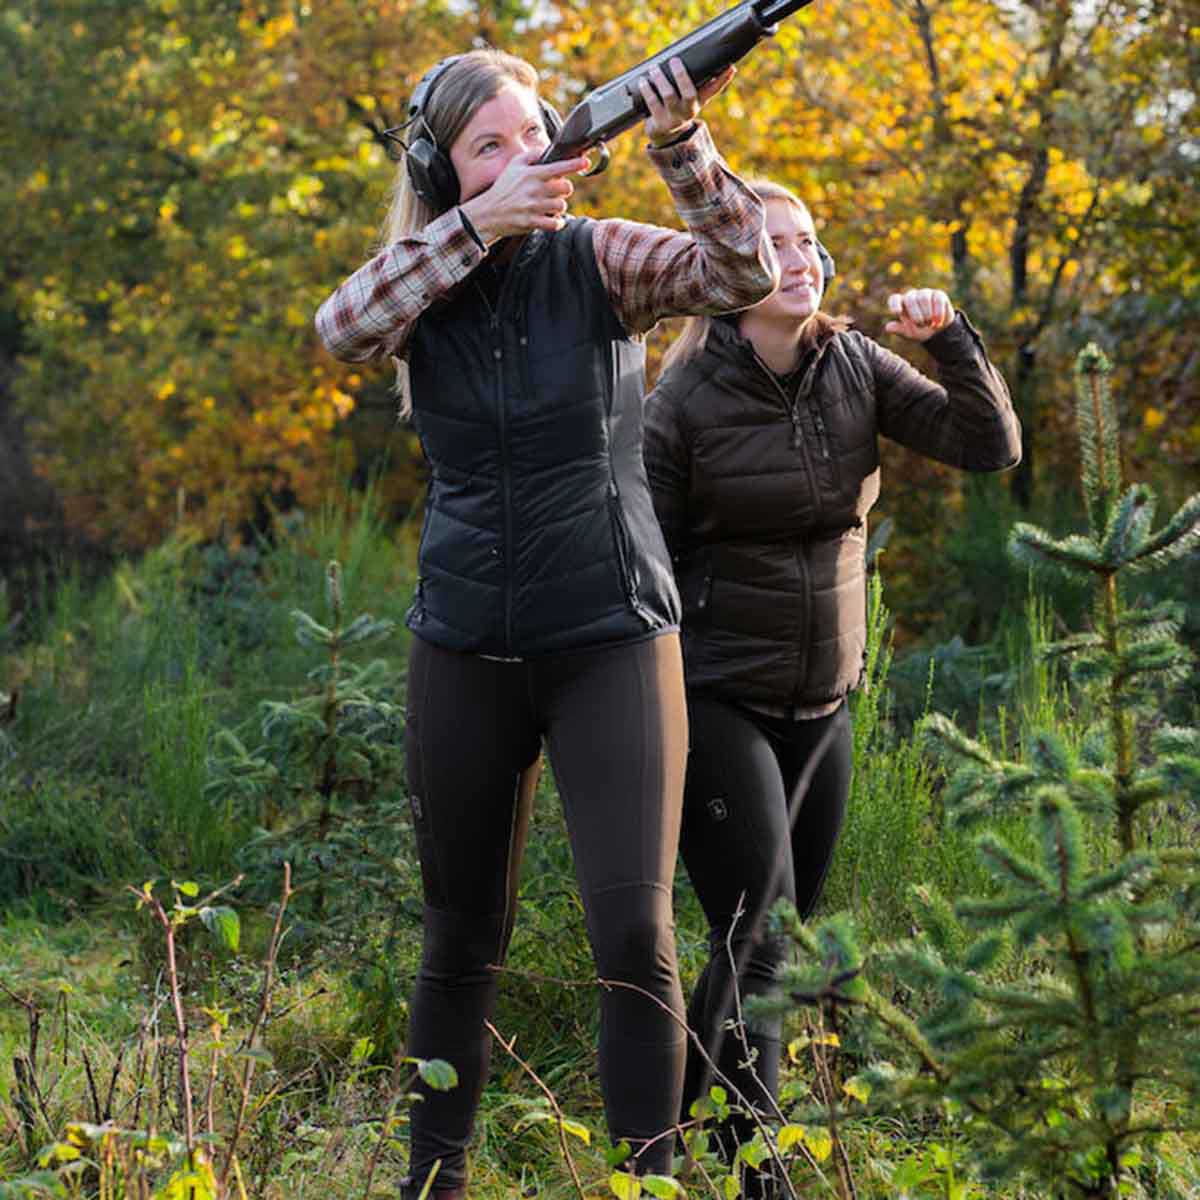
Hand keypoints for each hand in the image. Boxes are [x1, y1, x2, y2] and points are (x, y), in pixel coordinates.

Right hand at [459, 150, 590, 242]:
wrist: (488, 213)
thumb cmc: (503, 189)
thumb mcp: (513, 166)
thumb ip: (530, 156)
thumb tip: (545, 150)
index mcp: (531, 174)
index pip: (558, 167)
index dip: (574, 164)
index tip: (585, 162)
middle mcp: (534, 190)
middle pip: (565, 188)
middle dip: (564, 189)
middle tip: (557, 190)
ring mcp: (534, 207)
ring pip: (561, 206)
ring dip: (559, 206)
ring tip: (550, 205)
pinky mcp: (532, 222)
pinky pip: (555, 223)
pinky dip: (557, 222)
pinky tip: (551, 219)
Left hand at [641, 58, 735, 146]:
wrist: (664, 134)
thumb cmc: (680, 108)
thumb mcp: (694, 98)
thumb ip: (707, 84)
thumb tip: (731, 67)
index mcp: (698, 102)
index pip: (714, 89)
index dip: (723, 79)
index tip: (731, 66)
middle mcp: (688, 111)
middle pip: (689, 93)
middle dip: (681, 75)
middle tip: (674, 60)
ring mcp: (674, 118)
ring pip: (669, 95)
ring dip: (661, 80)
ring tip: (654, 68)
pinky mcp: (659, 123)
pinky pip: (652, 103)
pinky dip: (647, 90)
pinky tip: (643, 81)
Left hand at [884, 288, 954, 341]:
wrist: (938, 332)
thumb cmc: (920, 331)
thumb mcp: (909, 333)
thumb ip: (899, 330)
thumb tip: (888, 328)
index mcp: (901, 305)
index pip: (894, 299)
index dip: (894, 304)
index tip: (897, 312)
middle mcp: (912, 296)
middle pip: (910, 299)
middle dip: (915, 314)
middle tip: (921, 325)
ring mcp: (925, 293)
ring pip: (923, 297)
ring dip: (927, 313)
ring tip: (930, 324)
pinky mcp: (938, 294)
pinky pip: (937, 299)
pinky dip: (938, 312)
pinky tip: (938, 321)